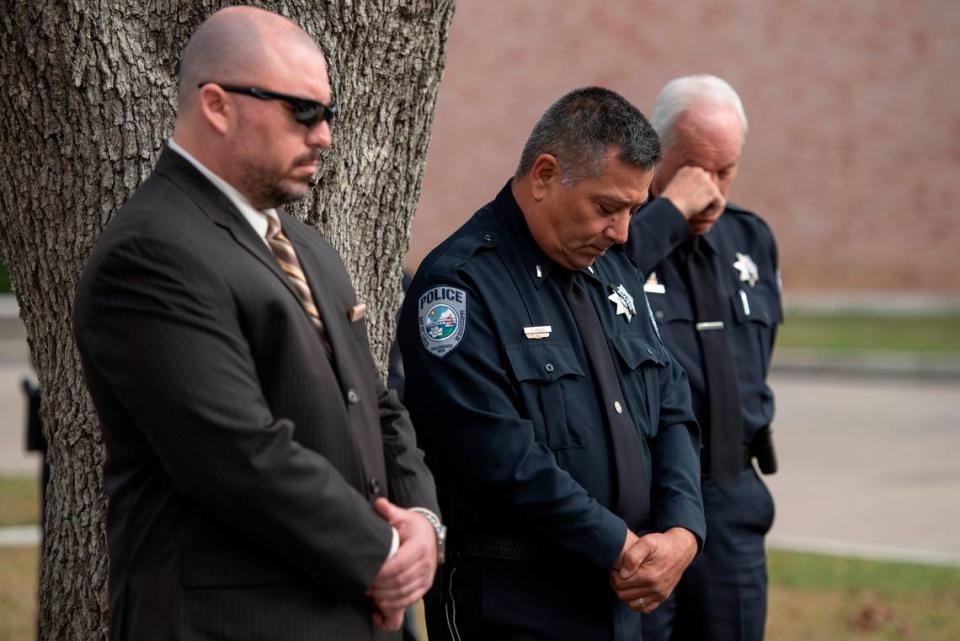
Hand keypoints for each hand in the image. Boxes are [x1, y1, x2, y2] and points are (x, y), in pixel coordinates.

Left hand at [367, 498, 437, 629]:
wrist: (430, 534)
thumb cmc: (413, 526)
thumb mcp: (402, 516)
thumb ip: (389, 511)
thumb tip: (378, 503)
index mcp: (419, 547)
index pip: (399, 565)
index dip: (381, 573)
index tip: (367, 573)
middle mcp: (426, 564)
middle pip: (400, 582)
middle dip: (380, 587)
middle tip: (363, 585)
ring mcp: (427, 577)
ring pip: (404, 594)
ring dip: (385, 597)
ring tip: (370, 593)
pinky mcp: (425, 586)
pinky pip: (410, 600)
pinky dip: (395, 605)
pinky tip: (381, 603)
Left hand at [609, 527, 697, 612]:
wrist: (681, 549)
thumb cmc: (662, 544)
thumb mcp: (647, 542)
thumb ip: (632, 556)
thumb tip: (623, 573)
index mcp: (649, 575)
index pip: (620, 583)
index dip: (613, 574)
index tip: (614, 567)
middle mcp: (655, 588)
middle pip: (623, 595)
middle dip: (616, 584)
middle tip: (617, 573)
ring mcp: (659, 595)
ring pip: (631, 604)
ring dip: (624, 593)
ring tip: (624, 581)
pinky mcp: (662, 597)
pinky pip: (644, 608)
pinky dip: (635, 603)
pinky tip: (633, 590)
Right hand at [660, 166, 724, 234]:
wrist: (668, 209)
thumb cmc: (667, 205)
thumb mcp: (676, 191)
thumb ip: (688, 188)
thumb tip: (701, 195)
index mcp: (687, 169)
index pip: (701, 179)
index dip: (698, 193)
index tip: (690, 203)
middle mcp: (698, 171)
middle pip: (710, 184)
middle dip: (707, 197)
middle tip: (698, 211)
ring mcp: (706, 180)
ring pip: (715, 195)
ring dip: (708, 207)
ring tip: (696, 215)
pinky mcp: (712, 190)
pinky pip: (720, 203)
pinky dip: (713, 213)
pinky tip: (700, 216)